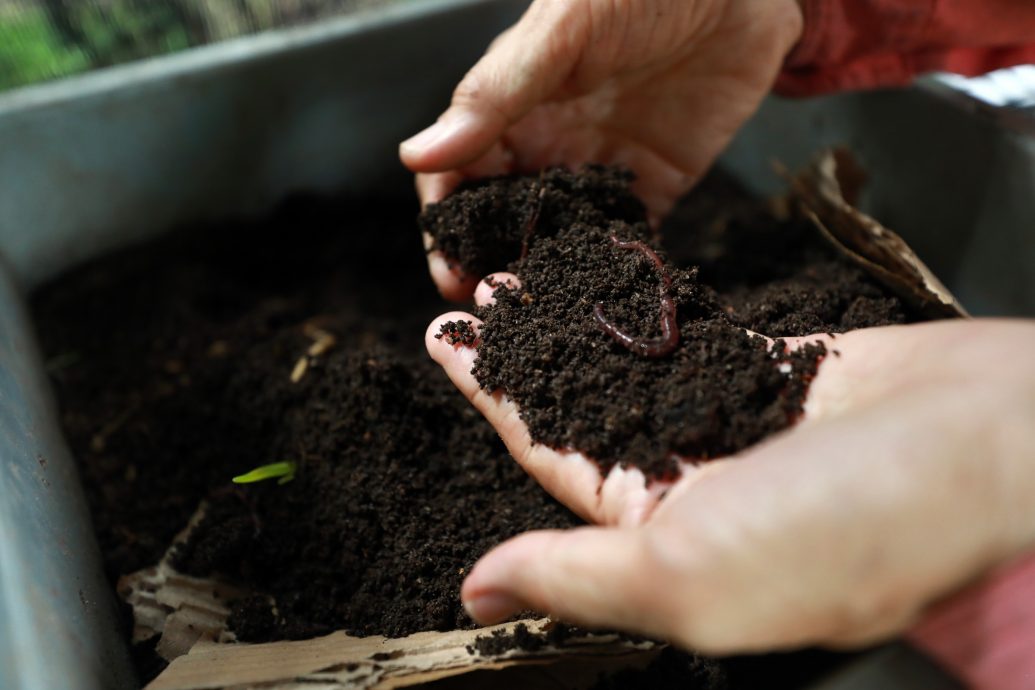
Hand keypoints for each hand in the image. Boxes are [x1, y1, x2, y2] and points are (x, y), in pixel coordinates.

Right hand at [400, 0, 803, 299]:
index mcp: (510, 109)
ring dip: (542, 278)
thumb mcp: (561, 31)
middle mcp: (545, 146)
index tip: (447, 275)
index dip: (446, 228)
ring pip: (554, 239)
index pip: (457, 177)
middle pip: (500, 221)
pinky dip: (608, 272)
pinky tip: (602, 304)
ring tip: (539, 323)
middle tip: (489, 314)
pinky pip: (621, 240)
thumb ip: (495, 94)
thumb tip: (416, 156)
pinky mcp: (650, 188)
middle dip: (488, 267)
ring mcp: (595, 171)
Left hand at [426, 306, 1034, 652]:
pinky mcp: (777, 367)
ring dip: (572, 321)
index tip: (443, 344)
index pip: (551, 465)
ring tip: (517, 273)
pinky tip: (602, 271)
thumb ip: (579, 579)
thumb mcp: (690, 577)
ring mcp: (737, 420)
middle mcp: (695, 485)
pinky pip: (694, 332)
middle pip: (582, 408)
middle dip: (521, 355)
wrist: (990, 445)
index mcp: (666, 545)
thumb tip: (475, 594)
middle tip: (467, 297)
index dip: (493, 401)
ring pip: (632, 364)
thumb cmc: (847, 529)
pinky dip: (644, 303)